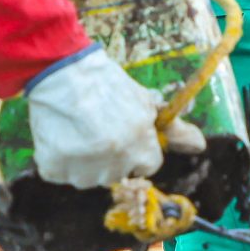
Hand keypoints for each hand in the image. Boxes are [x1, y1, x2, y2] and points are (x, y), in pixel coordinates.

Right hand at [26, 50, 167, 188]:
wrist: (62, 70)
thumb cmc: (103, 80)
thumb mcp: (142, 99)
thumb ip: (163, 125)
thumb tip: (195, 143)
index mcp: (140, 143)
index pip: (148, 166)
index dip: (136, 155)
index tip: (123, 144)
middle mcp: (115, 160)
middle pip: (116, 175)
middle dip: (108, 159)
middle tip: (93, 133)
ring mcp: (83, 167)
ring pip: (85, 179)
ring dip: (80, 164)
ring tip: (73, 133)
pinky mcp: (54, 167)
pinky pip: (57, 173)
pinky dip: (55, 160)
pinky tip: (57, 135)